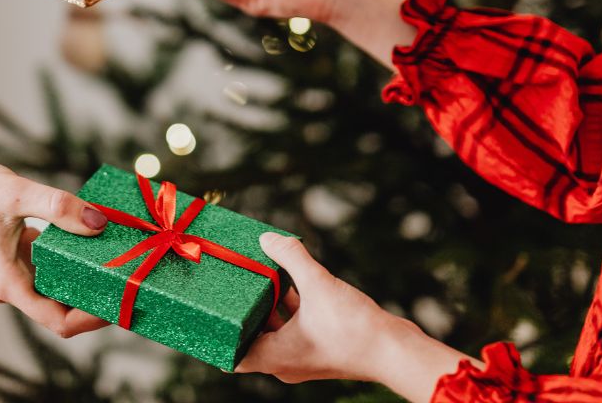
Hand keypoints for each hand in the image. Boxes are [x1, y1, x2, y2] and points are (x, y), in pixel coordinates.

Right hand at [0, 152, 109, 337]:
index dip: (91, 319)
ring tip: (116, 256)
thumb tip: (99, 223)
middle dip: (93, 295)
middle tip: (129, 276)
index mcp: (7, 283)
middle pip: (59, 306)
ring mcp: (8, 274)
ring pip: (53, 285)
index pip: (57, 321)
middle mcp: (7, 286)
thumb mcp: (17, 192)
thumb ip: (58, 207)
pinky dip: (67, 257)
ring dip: (81, 274)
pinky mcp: (9, 258)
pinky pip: (45, 267)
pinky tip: (89, 237)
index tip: (119, 303)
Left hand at [238, 233, 470, 399]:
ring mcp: (304, 357)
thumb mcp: (318, 285)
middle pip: (251, 339)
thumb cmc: (354, 329)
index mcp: (276, 357)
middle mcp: (286, 362)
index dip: (216, 337)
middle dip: (240, 313)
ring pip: (275, 331)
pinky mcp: (321, 348)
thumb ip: (292, 258)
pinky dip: (288, 308)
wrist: (395, 351)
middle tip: (227, 286)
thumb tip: (268, 238)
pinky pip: (294, 328)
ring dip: (266, 307)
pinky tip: (289, 281)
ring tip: (255, 277)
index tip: (205, 314)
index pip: (232, 355)